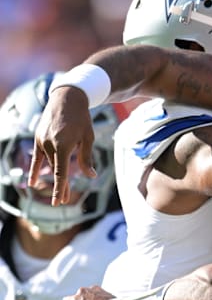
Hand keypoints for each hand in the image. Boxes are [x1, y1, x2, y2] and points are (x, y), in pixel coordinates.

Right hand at [29, 86, 96, 206]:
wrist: (67, 98)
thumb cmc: (82, 118)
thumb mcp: (88, 137)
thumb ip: (87, 157)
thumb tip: (91, 176)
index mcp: (64, 145)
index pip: (61, 172)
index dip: (60, 188)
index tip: (59, 201)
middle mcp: (50, 144)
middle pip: (57, 170)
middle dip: (61, 186)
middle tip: (64, 201)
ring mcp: (42, 141)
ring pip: (50, 163)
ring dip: (55, 177)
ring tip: (63, 192)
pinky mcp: (39, 138)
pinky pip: (37, 157)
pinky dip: (36, 169)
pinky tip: (33, 182)